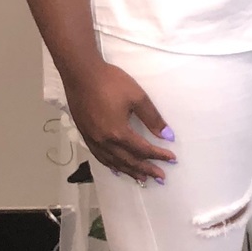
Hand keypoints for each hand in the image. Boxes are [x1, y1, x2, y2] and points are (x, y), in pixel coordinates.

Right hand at [63, 62, 175, 182]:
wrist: (80, 71)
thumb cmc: (110, 81)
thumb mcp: (137, 97)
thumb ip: (153, 118)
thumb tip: (167, 136)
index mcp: (119, 133)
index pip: (144, 150)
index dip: (159, 156)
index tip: (172, 159)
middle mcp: (105, 141)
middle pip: (130, 161)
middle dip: (147, 170)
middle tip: (161, 178)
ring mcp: (94, 140)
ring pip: (115, 163)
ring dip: (131, 172)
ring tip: (143, 179)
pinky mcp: (86, 136)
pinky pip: (101, 157)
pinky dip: (112, 165)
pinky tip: (118, 169)